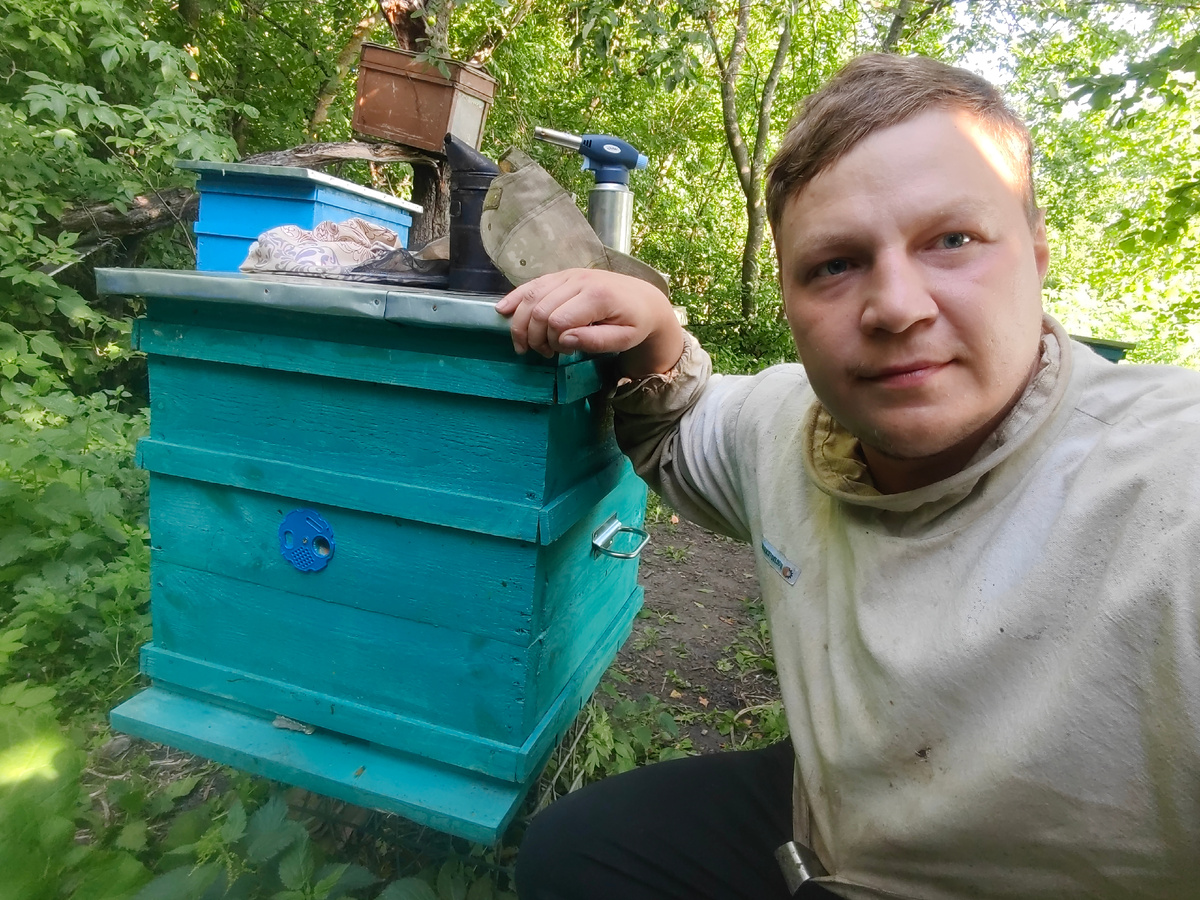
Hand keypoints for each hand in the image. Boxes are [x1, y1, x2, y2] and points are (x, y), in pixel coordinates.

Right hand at [494, 268, 684, 376]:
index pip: (558, 321)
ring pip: (532, 295)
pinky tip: (502, 310)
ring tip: (524, 345)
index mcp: (597, 297)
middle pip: (540, 309)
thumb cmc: (635, 323)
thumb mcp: (624, 339)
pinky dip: (516, 298)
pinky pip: (533, 284)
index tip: (561, 354)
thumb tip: (563, 340)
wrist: (645, 299)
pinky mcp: (562, 275)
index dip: (553, 342)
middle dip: (534, 336)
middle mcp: (579, 280)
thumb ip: (595, 341)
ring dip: (521, 323)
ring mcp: (569, 275)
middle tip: (543, 354)